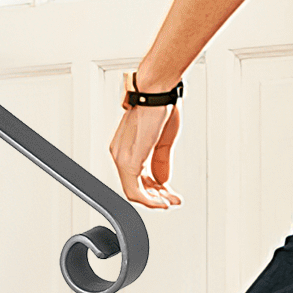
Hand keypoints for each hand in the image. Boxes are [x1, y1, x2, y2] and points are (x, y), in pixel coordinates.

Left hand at [109, 82, 182, 208]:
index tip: (170, 194)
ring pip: (135, 192)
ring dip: (155, 201)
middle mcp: (120, 153)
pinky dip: (150, 200)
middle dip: (157, 197)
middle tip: (173, 201)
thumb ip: (160, 163)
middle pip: (136, 187)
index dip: (154, 190)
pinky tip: (163, 202)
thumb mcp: (163, 141)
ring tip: (171, 202)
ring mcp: (122, 158)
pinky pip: (135, 191)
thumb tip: (162, 181)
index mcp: (126, 147)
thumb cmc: (160, 106)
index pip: (137, 177)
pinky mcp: (129, 161)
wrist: (158, 89)